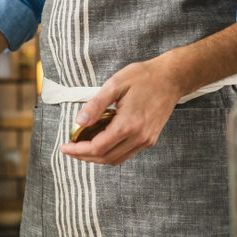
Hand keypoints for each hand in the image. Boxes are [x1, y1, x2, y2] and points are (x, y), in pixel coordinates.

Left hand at [60, 56, 182, 166]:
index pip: (98, 147)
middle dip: (84, 156)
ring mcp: (146, 140)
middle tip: (69, 149)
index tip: (64, 147)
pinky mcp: (150, 139)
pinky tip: (100, 142)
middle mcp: (139, 137)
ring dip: (96, 157)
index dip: (78, 150)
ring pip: (116, 159)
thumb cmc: (143, 77)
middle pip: (105, 158)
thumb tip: (79, 122)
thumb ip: (96, 105)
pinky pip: (126, 153)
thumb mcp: (115, 84)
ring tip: (81, 146)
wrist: (172, 78)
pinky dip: (110, 152)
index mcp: (128, 124)